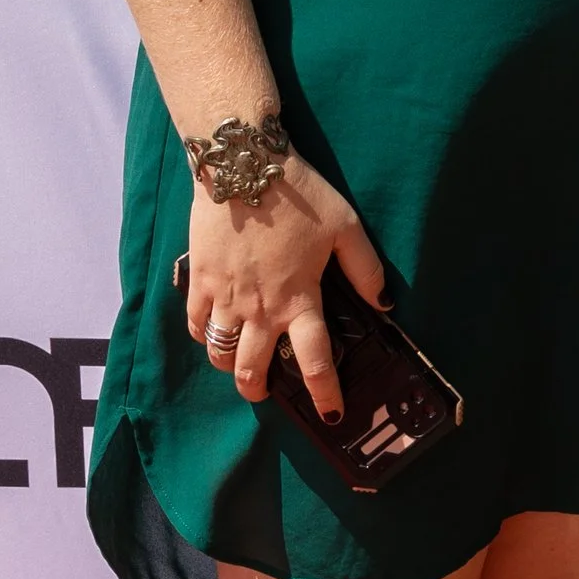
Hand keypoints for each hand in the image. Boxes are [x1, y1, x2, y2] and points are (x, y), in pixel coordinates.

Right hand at [184, 158, 386, 418]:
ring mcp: (225, 296)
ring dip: (230, 366)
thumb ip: (366, 269)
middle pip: (252, 370)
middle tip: (265, 392)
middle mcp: (260, 308)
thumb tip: (383, 305)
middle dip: (259, 391)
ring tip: (239, 362)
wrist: (243, 165)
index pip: (313, 360)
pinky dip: (203, 335)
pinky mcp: (200, 280)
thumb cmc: (300, 195)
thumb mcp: (346, 228)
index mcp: (300, 299)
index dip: (324, 392)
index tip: (330, 413)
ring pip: (219, 353)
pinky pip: (195, 324)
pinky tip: (213, 328)